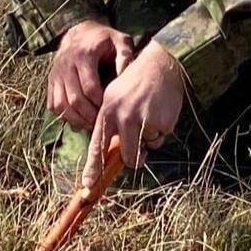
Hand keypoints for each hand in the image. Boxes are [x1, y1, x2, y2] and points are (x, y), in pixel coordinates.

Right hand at [46, 19, 136, 131]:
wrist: (78, 30)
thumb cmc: (103, 39)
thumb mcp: (119, 40)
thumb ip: (125, 56)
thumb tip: (126, 79)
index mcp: (83, 56)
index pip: (89, 88)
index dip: (100, 103)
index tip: (110, 109)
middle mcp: (65, 66)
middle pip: (74, 99)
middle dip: (88, 115)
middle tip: (101, 122)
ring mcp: (55, 75)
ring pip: (60, 105)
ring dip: (75, 119)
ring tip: (90, 124)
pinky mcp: (50, 81)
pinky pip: (53, 105)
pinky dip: (63, 116)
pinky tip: (78, 118)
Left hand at [83, 39, 185, 188]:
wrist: (161, 65)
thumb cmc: (136, 82)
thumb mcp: (115, 97)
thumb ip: (112, 123)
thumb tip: (113, 152)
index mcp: (107, 111)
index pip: (97, 145)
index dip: (93, 167)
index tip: (89, 185)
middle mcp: (123, 116)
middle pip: (128, 155)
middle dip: (135, 158)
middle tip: (140, 152)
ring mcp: (142, 120)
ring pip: (146, 147)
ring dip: (149, 139)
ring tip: (149, 115)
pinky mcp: (161, 122)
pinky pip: (160, 138)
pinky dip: (160, 130)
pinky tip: (159, 111)